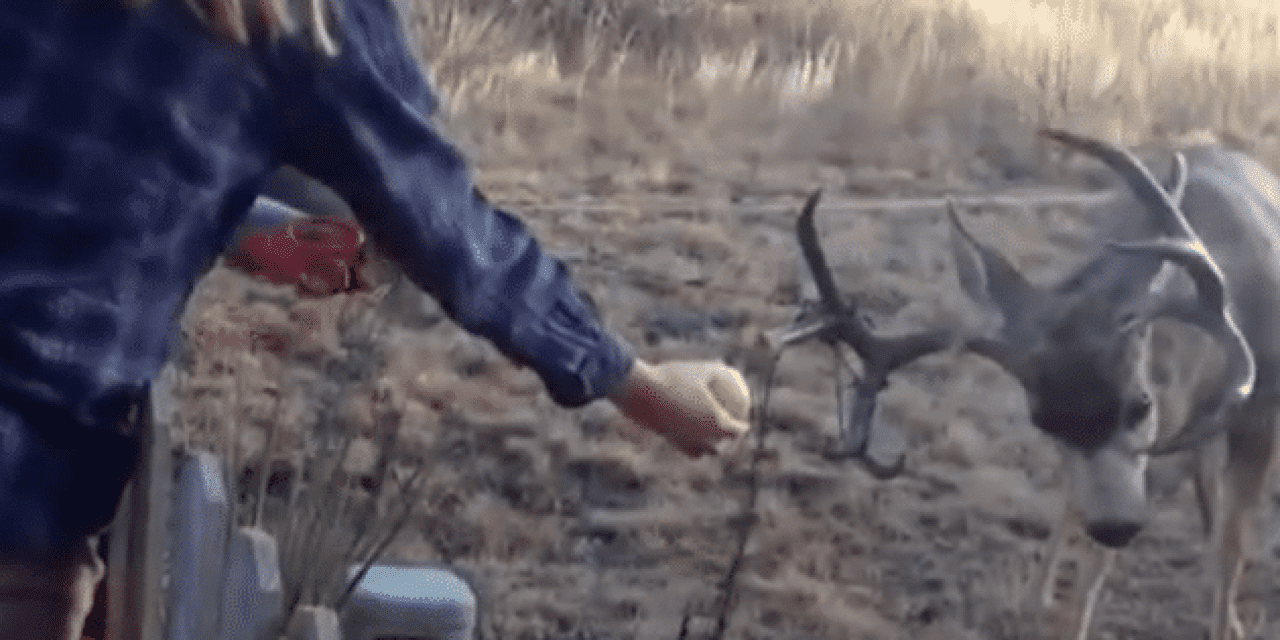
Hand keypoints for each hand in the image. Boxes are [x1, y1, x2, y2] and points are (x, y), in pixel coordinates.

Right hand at [607, 359, 751, 456]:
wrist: (641, 392)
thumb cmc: (673, 378)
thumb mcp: (700, 370)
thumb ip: (718, 372)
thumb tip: (728, 370)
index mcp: (716, 423)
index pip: (737, 431)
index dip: (741, 426)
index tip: (743, 422)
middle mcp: (703, 439)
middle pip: (721, 445)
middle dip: (727, 437)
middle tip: (730, 428)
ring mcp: (685, 443)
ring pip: (704, 451)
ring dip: (711, 445)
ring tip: (712, 435)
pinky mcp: (670, 441)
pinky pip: (688, 450)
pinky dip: (694, 446)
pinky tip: (693, 436)